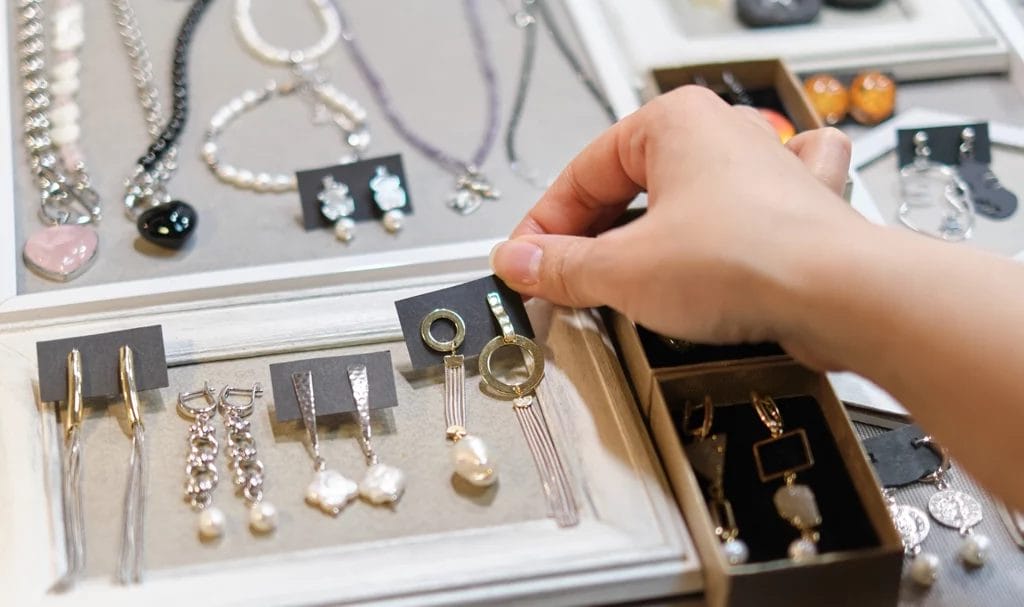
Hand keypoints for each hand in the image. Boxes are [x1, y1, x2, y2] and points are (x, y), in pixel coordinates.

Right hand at [491, 86, 864, 366]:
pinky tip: (718, 234)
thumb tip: (521, 262)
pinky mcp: (792, 213)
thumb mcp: (624, 270)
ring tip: (622, 276)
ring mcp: (762, 171)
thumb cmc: (749, 258)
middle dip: (593, 235)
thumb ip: (562, 267)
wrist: (842, 294)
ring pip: (683, 196)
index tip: (528, 261)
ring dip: (648, 233)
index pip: (583, 173)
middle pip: (629, 185)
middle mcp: (721, 135)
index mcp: (672, 124)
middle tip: (564, 278)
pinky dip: (725, 223)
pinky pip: (747, 206)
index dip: (546, 224)